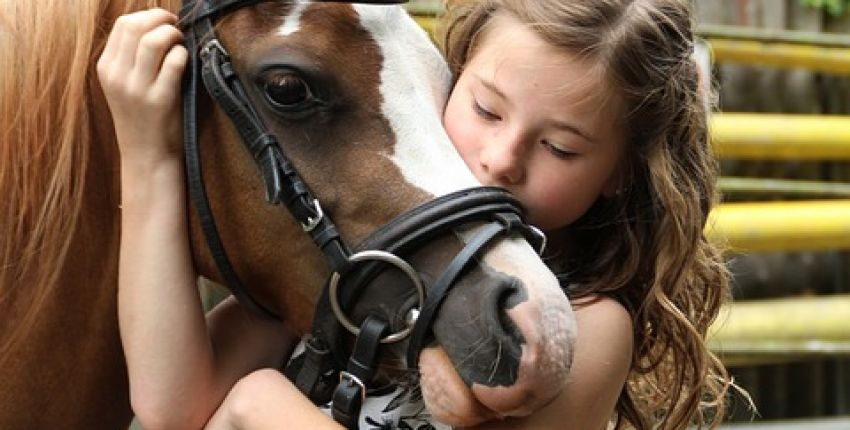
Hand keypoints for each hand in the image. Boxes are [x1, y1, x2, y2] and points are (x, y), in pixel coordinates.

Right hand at [97, 8, 186, 164]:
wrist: (146, 156)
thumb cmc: (142, 118)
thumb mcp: (124, 85)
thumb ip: (132, 58)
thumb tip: (155, 25)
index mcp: (106, 68)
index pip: (123, 25)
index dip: (148, 16)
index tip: (164, 21)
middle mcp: (117, 76)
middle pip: (136, 26)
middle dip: (161, 19)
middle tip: (176, 27)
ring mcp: (137, 89)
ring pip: (154, 41)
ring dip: (173, 34)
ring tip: (181, 42)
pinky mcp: (160, 100)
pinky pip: (174, 62)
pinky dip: (183, 54)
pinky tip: (185, 61)